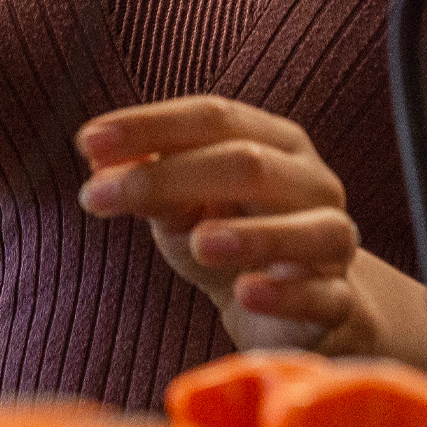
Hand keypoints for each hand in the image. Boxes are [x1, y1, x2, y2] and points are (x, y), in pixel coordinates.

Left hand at [76, 95, 369, 353]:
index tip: (87, 142)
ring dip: (252, 233)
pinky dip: (286, 293)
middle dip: (169, 177)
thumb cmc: (230, 238)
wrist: (296, 310)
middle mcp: (310, 181)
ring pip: (307, 227)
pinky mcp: (338, 300)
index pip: (212, 116)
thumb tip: (98, 163)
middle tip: (101, 196)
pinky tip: (248, 293)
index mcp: (272, 141)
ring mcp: (332, 240)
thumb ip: (150, 184)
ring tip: (199, 243)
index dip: (149, 125)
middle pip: (248, 162)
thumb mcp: (182, 208)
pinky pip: (322, 295)